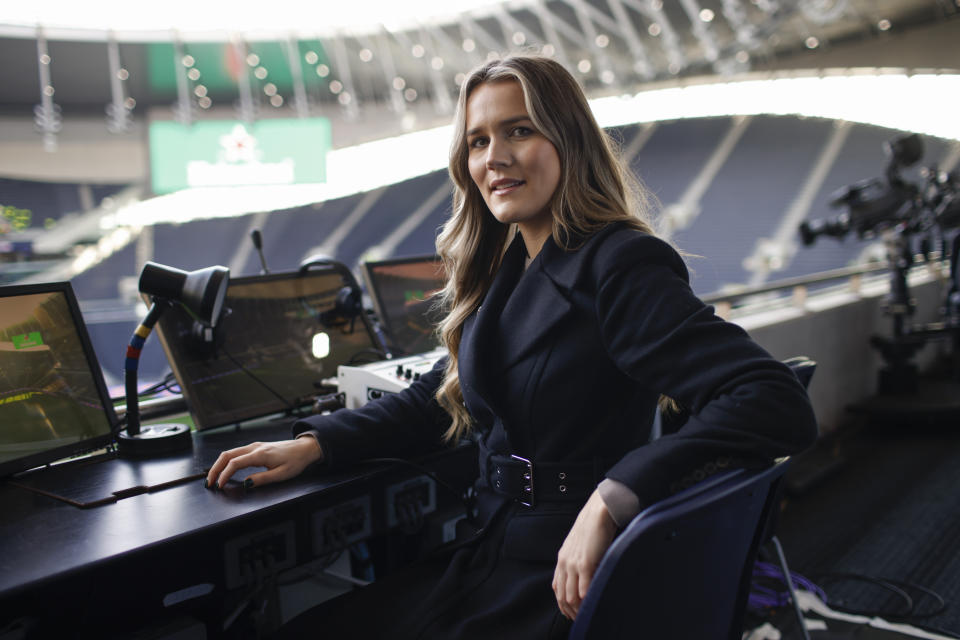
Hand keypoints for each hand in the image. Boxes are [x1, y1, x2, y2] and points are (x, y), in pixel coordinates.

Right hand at [205, 436, 322, 488]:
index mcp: (260, 454)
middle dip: (215, 469)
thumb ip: (262, 479)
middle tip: (209, 483)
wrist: (304, 448)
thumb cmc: (295, 461)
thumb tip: (245, 484)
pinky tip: (224, 470)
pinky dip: (226, 461)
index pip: (235, 463)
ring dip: (219, 464)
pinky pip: (236, 452)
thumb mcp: (282, 474)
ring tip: (214, 478)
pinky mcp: (255, 447)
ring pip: (230, 452)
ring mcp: (254, 446)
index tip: (219, 486)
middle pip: (227, 455)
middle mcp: (255, 447)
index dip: (224, 475)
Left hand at [552, 489, 617, 619]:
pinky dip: (586, 598)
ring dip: (578, 608)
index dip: (563, 603)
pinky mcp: (585, 562)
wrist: (598, 511)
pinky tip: (590, 603)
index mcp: (562, 558)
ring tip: (586, 614)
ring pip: (571, 594)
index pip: (557, 588)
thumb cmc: (594, 527)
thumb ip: (579, 561)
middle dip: (570, 610)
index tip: (571, 612)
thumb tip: (585, 577)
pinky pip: (583, 587)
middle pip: (562, 595)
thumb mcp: (580, 546)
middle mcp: (565, 562)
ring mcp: (573, 563)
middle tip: (579, 618)